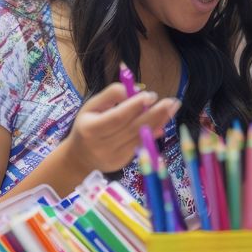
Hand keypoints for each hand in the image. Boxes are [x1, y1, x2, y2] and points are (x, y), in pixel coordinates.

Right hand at [61, 82, 180, 173]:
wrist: (79, 158)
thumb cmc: (86, 126)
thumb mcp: (91, 107)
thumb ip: (111, 95)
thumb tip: (135, 90)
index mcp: (92, 128)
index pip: (118, 117)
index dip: (135, 106)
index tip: (151, 95)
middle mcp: (103, 144)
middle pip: (133, 128)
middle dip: (155, 113)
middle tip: (171, 101)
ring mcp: (114, 156)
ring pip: (140, 137)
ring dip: (159, 122)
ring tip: (172, 108)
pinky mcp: (123, 162)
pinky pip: (141, 145)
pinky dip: (153, 134)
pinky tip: (163, 123)